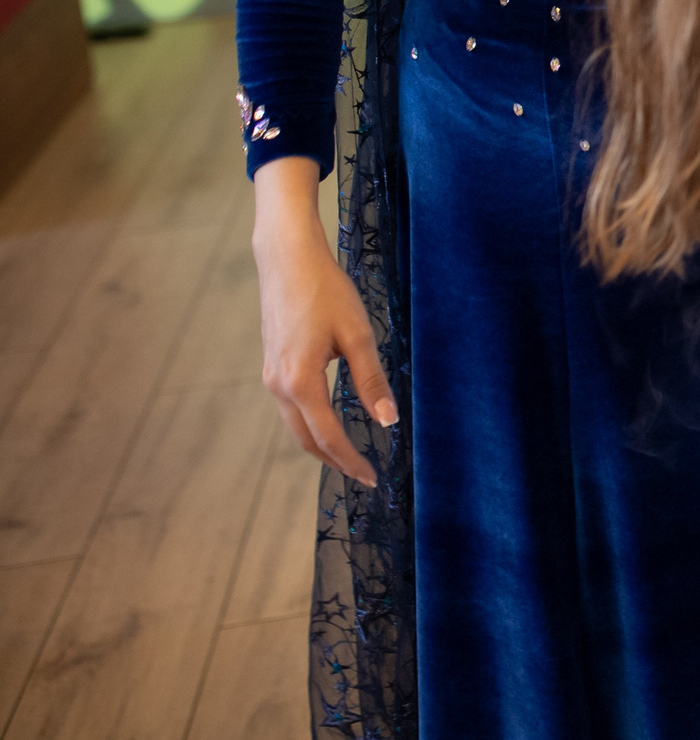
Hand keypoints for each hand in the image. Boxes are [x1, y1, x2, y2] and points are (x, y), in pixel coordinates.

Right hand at [252, 158, 395, 487]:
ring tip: (350, 457)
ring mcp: (270, 376)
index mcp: (299, 382)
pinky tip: (329, 423)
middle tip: (364, 475)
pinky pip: (290, 408)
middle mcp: (278, 385)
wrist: (286, 260)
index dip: (351, 461)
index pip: (327, 437)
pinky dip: (311, 424)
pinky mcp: (272, 365)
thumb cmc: (326, 292)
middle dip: (335, 461)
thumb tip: (387, 420)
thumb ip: (371, 380)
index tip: (372, 478)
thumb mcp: (358, 334)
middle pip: (306, 439)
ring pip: (295, 425)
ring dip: (321, 445)